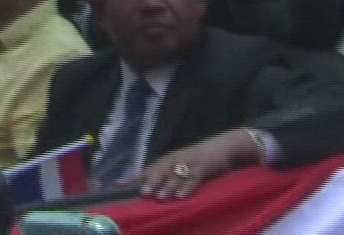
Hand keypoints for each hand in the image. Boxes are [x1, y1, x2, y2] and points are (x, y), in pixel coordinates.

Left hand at [139, 129, 264, 199]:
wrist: (223, 145)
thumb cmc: (197, 159)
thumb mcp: (180, 164)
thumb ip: (164, 175)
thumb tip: (144, 189)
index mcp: (169, 159)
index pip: (149, 168)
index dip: (135, 176)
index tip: (120, 184)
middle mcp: (177, 159)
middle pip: (161, 169)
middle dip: (152, 181)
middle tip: (144, 193)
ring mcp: (191, 162)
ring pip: (176, 174)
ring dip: (168, 186)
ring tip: (161, 197)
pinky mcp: (204, 166)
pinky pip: (194, 177)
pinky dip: (187, 186)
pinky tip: (181, 196)